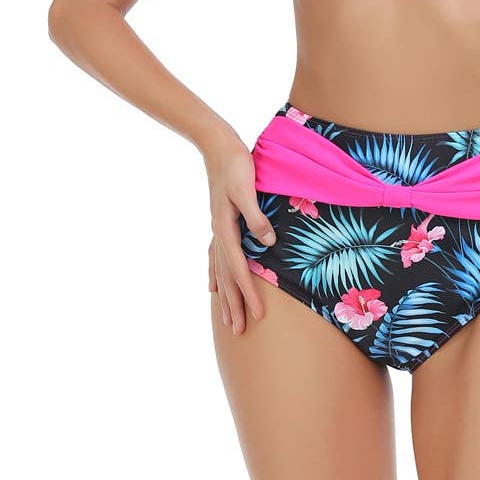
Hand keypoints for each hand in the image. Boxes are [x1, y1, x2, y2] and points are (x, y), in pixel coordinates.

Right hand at [203, 138, 276, 336]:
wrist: (219, 147)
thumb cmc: (236, 165)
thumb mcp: (247, 188)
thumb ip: (256, 216)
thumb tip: (267, 243)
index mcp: (226, 227)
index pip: (239, 269)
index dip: (248, 293)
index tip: (257, 314)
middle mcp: (219, 233)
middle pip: (227, 277)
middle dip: (235, 305)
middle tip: (241, 332)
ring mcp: (217, 229)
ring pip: (220, 271)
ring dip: (225, 297)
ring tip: (228, 321)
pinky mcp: (220, 224)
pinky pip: (215, 258)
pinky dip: (215, 275)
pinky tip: (212, 288)